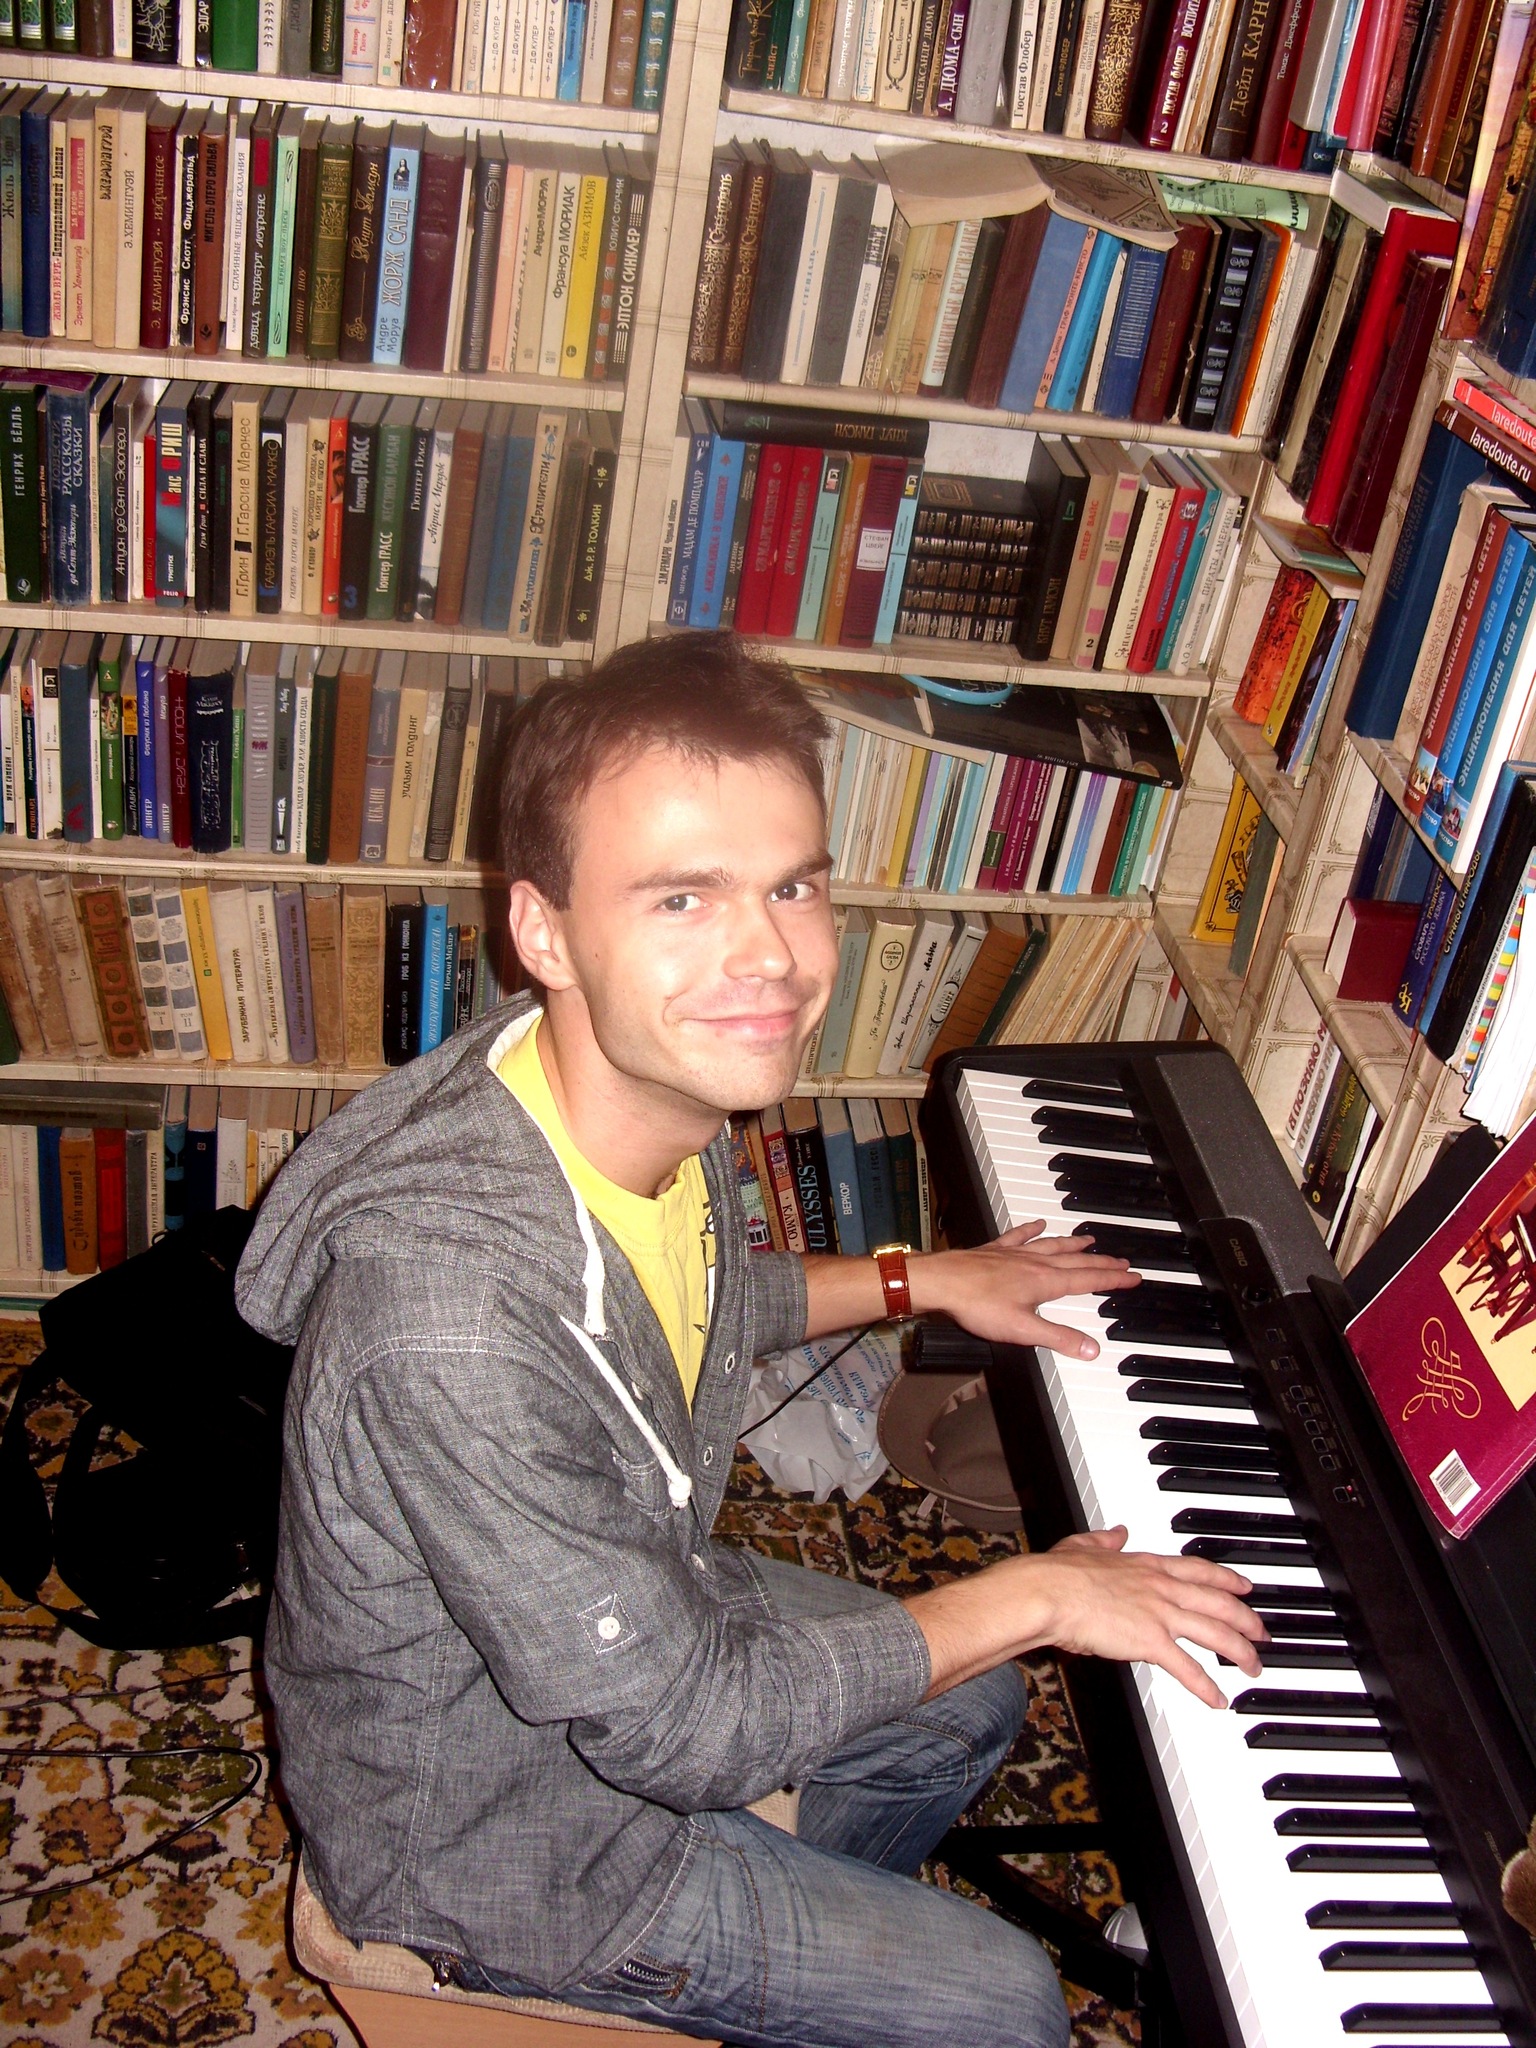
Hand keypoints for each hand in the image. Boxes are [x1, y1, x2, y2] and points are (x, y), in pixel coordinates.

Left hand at [909, 1221, 1139, 1358]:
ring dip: (1074, 1243)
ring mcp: (1015, 1254)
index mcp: (1046, 1282)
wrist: (943, 1282)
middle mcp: (1035, 1263)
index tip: (1134, 1276)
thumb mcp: (1023, 1330)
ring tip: (1089, 1240)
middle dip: (1102, 1261)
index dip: (1114, 1279)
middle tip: (1122, 1261)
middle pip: (1076, 1260)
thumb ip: (1059, 1339)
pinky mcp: (995, 1250)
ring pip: (1053, 1245)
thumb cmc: (978, 1305)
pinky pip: (1019, 1235)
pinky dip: (1031, 1229)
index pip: (1089, 1280)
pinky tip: (1038, 1223)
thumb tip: (1091, 1349)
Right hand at [1030, 1526, 1266, 1707]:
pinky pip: (1188, 1668)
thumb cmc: (1057, 1573)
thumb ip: (1106, 1539)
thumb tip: (1118, 1531)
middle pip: (1219, 1603)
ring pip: (1215, 1634)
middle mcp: (1161, 1588)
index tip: (1245, 1587)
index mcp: (1146, 1565)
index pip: (1199, 1571)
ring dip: (1240, 1652)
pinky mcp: (1151, 1642)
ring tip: (1253, 1667)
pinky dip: (1207, 1687)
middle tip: (1263, 1634)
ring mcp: (1159, 1614)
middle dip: (1248, 1620)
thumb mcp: (1084, 1545)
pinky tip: (1220, 1700)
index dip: (1227, 1580)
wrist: (1048, 1593)